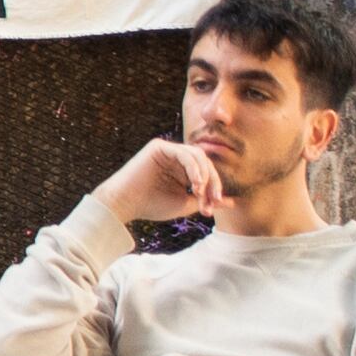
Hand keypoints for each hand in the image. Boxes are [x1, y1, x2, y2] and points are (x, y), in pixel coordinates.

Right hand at [93, 136, 225, 227]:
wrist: (124, 204)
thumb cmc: (151, 205)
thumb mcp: (185, 204)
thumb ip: (206, 200)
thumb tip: (232, 203)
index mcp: (182, 169)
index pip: (207, 172)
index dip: (214, 188)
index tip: (213, 207)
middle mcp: (175, 157)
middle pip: (205, 163)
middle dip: (212, 182)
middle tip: (212, 200)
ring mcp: (167, 150)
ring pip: (198, 155)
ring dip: (204, 175)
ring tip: (200, 192)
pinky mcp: (159, 147)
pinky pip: (184, 153)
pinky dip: (193, 167)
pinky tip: (194, 183)